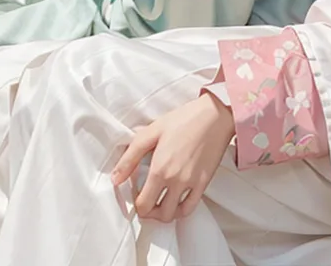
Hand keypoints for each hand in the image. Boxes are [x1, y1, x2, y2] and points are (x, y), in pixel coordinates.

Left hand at [111, 92, 235, 222]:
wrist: (215, 115)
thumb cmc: (184, 119)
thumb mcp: (152, 132)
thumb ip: (131, 157)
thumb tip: (115, 178)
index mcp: (159, 169)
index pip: (142, 204)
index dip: (136, 203)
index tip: (136, 192)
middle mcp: (175, 181)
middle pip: (157, 214)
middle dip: (148, 211)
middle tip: (146, 200)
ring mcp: (190, 184)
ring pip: (173, 215)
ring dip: (163, 213)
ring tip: (160, 202)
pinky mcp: (203, 183)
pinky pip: (190, 208)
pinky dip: (181, 211)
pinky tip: (176, 200)